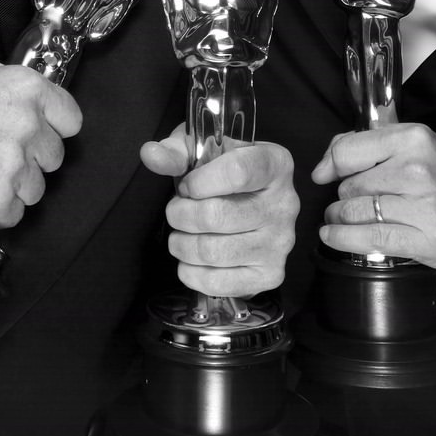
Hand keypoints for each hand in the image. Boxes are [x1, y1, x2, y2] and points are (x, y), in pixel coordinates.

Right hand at [0, 57, 81, 228]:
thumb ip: (11, 83)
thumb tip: (34, 98)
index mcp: (25, 89)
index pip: (71, 119)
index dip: (54, 127)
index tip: (42, 132)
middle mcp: (26, 125)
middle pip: (54, 156)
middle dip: (31, 156)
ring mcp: (12, 165)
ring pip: (37, 188)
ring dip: (14, 185)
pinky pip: (15, 213)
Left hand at [141, 125, 297, 295]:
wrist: (248, 206)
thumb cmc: (223, 176)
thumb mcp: (202, 152)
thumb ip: (176, 152)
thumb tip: (151, 155)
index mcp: (274, 164)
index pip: (237, 172)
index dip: (199, 182)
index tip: (186, 185)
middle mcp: (285, 204)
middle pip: (217, 215)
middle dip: (180, 214)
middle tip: (176, 211)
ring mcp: (280, 243)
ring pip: (212, 251)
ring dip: (182, 245)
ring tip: (181, 235)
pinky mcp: (270, 274)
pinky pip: (219, 283)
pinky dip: (191, 273)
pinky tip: (190, 260)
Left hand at [313, 123, 435, 277]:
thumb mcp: (415, 149)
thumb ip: (369, 146)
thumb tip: (324, 166)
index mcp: (415, 139)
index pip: (349, 150)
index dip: (331, 165)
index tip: (324, 175)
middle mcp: (419, 169)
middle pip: (350, 186)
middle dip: (344, 197)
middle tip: (354, 203)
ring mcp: (426, 205)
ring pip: (356, 212)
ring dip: (340, 219)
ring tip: (342, 220)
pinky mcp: (428, 239)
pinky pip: (370, 238)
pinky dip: (344, 239)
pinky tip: (333, 237)